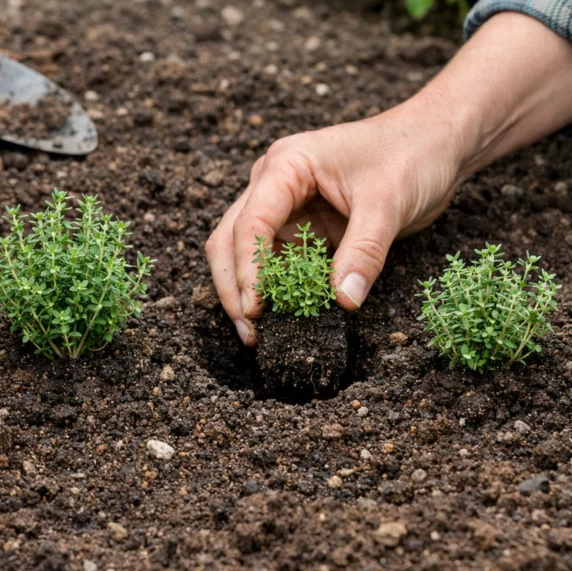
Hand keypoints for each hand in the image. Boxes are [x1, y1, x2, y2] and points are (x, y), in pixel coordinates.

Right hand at [205, 98, 463, 344]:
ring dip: (249, 290)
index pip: (252, 223)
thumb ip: (363, 251)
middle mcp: (273, 183)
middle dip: (234, 285)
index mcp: (286, 165)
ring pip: (246, 252)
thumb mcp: (389, 203)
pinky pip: (279, 260)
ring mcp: (285, 205)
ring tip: (256, 332)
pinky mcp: (302, 225)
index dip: (249, 269)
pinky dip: (277, 288)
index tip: (256, 308)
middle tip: (249, 330)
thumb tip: (344, 301)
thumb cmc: (412, 154)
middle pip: (231, 238)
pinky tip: (284, 315)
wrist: (437, 140)